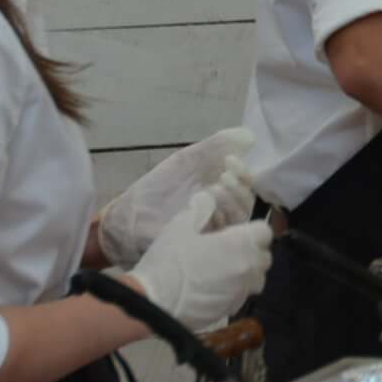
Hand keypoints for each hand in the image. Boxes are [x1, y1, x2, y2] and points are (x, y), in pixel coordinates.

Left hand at [97, 127, 255, 262]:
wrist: (130, 218)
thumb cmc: (157, 189)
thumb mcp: (186, 162)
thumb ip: (215, 146)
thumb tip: (250, 136)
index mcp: (219, 188)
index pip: (245, 183)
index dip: (244, 171)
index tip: (231, 160)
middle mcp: (222, 209)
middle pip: (247, 200)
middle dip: (241, 185)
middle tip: (224, 175)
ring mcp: (216, 228)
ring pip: (241, 217)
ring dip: (234, 200)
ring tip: (216, 188)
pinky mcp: (209, 244)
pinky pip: (228, 234)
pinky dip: (223, 217)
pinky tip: (209, 206)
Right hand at [124, 193, 273, 331]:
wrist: (155, 301)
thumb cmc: (170, 260)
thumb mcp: (182, 225)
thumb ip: (202, 209)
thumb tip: (209, 199)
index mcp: (241, 244)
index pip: (264, 232)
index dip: (251, 229)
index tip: (235, 230)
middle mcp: (249, 269)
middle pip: (264, 256)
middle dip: (251, 249)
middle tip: (228, 247)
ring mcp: (243, 291)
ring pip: (257, 277)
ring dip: (247, 270)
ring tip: (223, 266)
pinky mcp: (233, 308)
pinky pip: (243, 293)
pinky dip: (236, 287)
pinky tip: (214, 284)